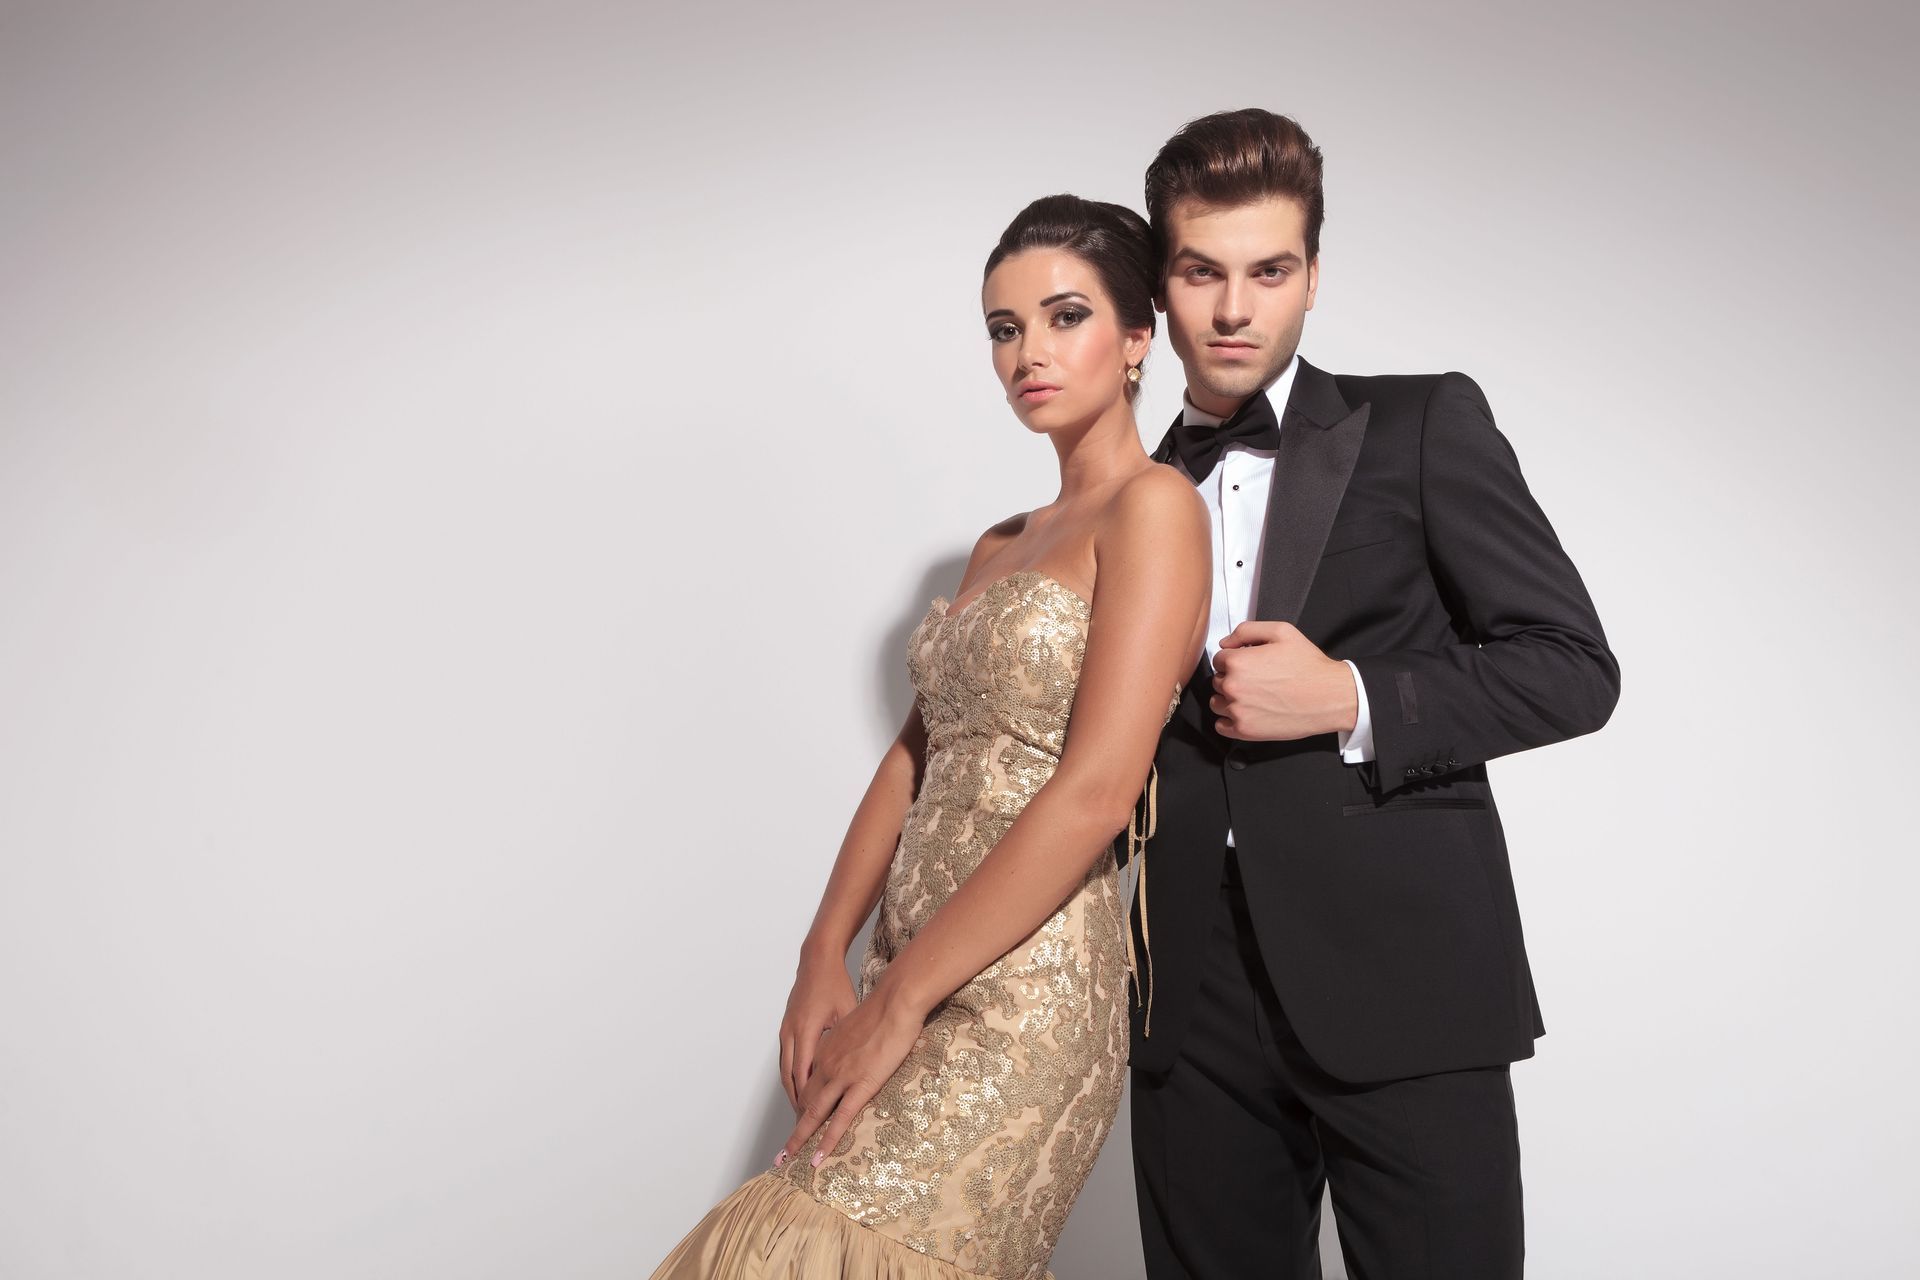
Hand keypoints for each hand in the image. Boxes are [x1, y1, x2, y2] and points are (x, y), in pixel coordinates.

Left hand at [775, 985, 923, 1170]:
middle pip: (804, 1102)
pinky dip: (827, 1141)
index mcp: (826, 1051)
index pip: (808, 1084)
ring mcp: (841, 1076)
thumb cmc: (883, 1010)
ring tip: (790, 1160)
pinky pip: (840, 1119)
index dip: (802, 1105)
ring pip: (814, 1114)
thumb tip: (855, 1051)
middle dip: (794, 1128)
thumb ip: (850, 1043)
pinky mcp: (861, 1085)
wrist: (895, 1002)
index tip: (798, 1121)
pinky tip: (819, 1157)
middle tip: (784, 1151)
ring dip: (801, 1139)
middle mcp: (826, 1065)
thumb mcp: (856, 1026)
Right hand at [778, 954, 857, 1111]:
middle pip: (790, 1079)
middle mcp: (791, 1033)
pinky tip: (802, 1090)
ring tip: (803, 1117)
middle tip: (805, 1129)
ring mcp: (786, 1031)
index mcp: (806, 1030)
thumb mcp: (845, 1010)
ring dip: (793, 1094)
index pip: (804, 1075)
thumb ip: (846, 1040)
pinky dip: (793, 1079)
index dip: (807, 1101)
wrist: (816, 960)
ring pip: (785, 1072)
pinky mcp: (787, 1029)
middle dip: (797, 1105)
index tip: (814, 1120)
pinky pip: (787, 1061)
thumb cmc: (834, 983)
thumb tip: (857, 1067)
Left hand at [1210, 621, 1357, 741]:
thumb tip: (1225, 643)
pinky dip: (1229, 721)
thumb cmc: (1309, 666)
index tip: (1250, 664)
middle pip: (1217, 680)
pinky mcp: (1245, 731)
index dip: (1235, 659)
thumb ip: (1247, 630)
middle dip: (1233, 678)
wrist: (1330, 696)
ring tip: (1253, 696)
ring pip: (1217, 702)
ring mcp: (1238, 711)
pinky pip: (1221, 726)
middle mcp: (1233, 687)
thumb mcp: (1282, 632)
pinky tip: (1247, 713)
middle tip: (1256, 680)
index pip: (1219, 659)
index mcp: (1238, 662)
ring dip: (1228, 699)